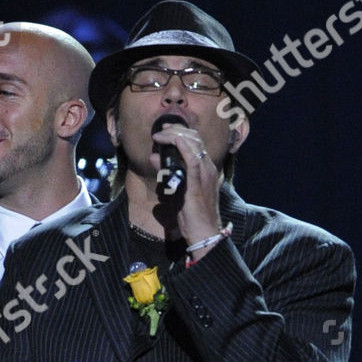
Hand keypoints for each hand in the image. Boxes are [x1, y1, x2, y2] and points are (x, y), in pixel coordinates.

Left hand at [150, 119, 223, 245]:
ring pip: (193, 144)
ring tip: (161, 134)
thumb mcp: (176, 191)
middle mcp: (208, 167)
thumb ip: (166, 173)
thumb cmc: (192, 217)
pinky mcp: (198, 181)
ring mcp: (205, 173)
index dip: (181, 133)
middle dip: (177, 130)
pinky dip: (182, 146)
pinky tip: (172, 140)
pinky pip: (192, 158)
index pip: (196, 143)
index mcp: (205, 169)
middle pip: (195, 139)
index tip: (165, 130)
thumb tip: (154, 157)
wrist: (204, 232)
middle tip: (161, 129)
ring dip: (175, 135)